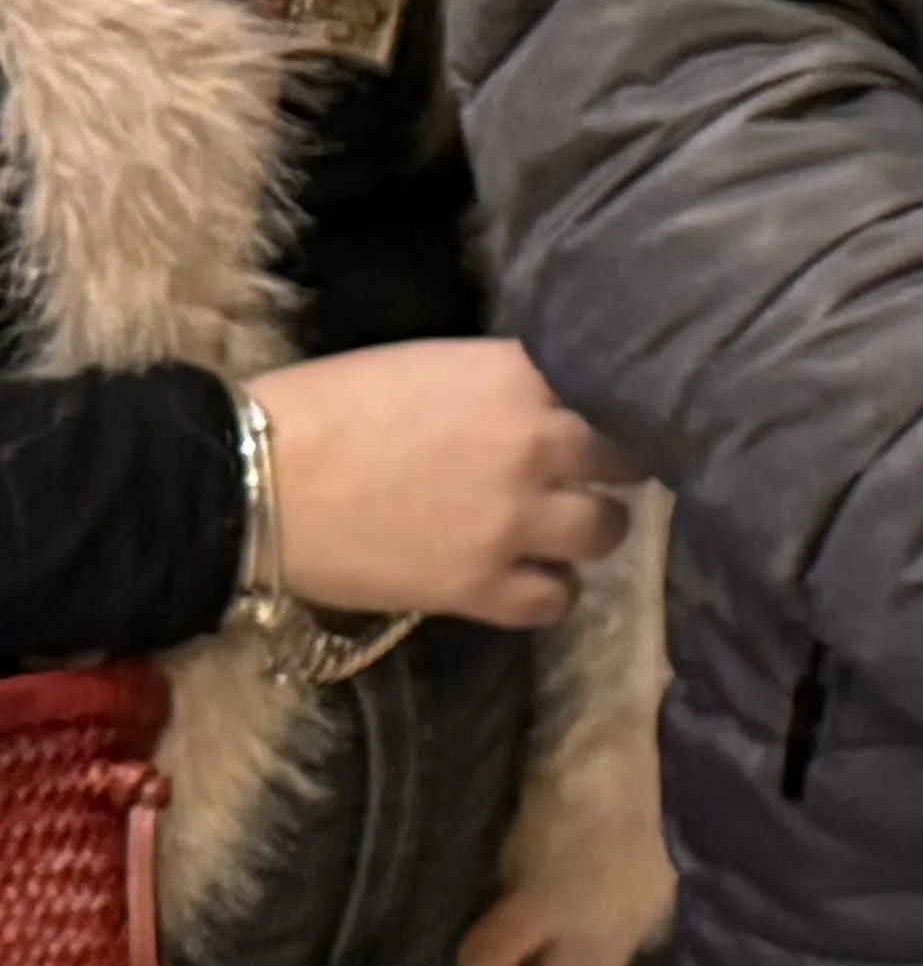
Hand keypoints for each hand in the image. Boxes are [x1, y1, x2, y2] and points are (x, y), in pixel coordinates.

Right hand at [249, 340, 631, 630]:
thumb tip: (550, 398)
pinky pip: (556, 601)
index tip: (606, 418)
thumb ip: (503, 382)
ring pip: (607, 531)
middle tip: (579, 476)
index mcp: (518, 377)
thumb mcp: (434, 365)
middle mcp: (536, 445)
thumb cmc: (327, 406)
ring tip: (552, 531)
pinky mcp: (479, 586)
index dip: (615, 406)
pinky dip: (548, 594)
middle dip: (609, 468)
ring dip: (586, 530)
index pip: (614, 388)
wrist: (250, 480)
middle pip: (628, 459)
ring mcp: (514, 520)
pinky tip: (524, 580)